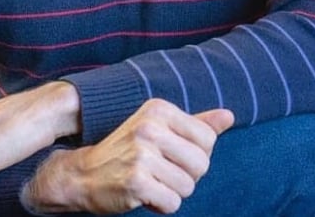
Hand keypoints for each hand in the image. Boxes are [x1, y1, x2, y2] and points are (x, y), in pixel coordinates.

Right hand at [23, 98, 233, 214]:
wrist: (85, 173)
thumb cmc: (128, 151)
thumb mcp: (159, 129)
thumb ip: (196, 124)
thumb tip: (229, 116)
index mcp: (158, 109)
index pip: (207, 139)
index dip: (194, 155)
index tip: (170, 155)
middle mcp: (149, 127)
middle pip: (201, 164)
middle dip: (186, 176)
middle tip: (160, 171)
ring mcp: (141, 154)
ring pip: (188, 187)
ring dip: (172, 192)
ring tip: (150, 181)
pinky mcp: (136, 181)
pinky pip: (173, 203)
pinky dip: (161, 205)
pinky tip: (144, 194)